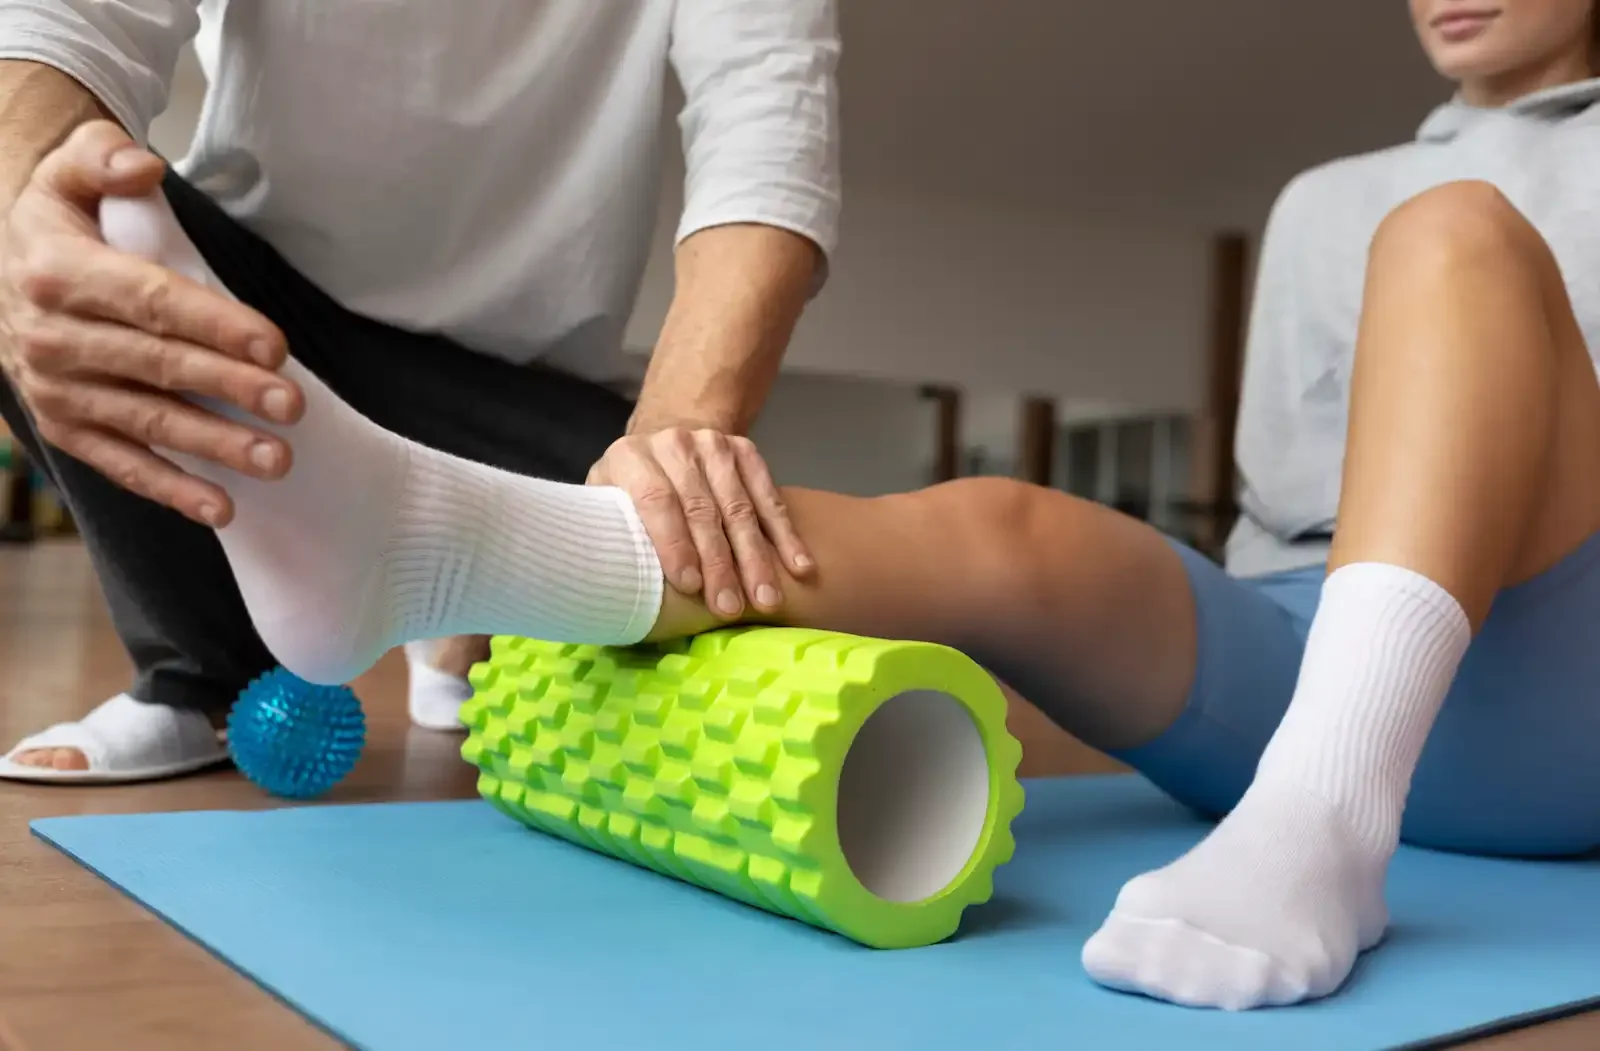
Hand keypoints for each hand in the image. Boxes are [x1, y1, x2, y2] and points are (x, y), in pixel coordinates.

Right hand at [0, 120, 300, 526]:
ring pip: (145, 421)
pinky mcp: (64, 427)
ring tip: (276, 459)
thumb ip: (101, 158)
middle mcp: (51, 338)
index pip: (150, 302)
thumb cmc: (56, 221)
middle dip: (229, 388)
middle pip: (157, 366)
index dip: (215, 325)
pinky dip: (170, 489)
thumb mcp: (66, 172)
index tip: (275, 347)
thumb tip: (142, 166)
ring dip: (212, 445)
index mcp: (60, 273)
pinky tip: (221, 508)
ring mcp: (55, 390)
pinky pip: (120, 463)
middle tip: (293, 407)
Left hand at [588, 428, 813, 618]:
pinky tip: (799, 566)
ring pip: (739, 507)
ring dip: (755, 557)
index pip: (656, 500)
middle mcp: (673, 444)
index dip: (674, 544)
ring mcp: (713, 445)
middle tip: (730, 606)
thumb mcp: (605, 506)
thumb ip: (613, 533)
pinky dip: (786, 535)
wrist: (664, 444)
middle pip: (702, 509)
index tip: (690, 586)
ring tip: (766, 598)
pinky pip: (770, 496)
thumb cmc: (628, 494)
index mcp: (630, 457)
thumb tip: (617, 584)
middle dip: (719, 562)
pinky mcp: (745, 450)